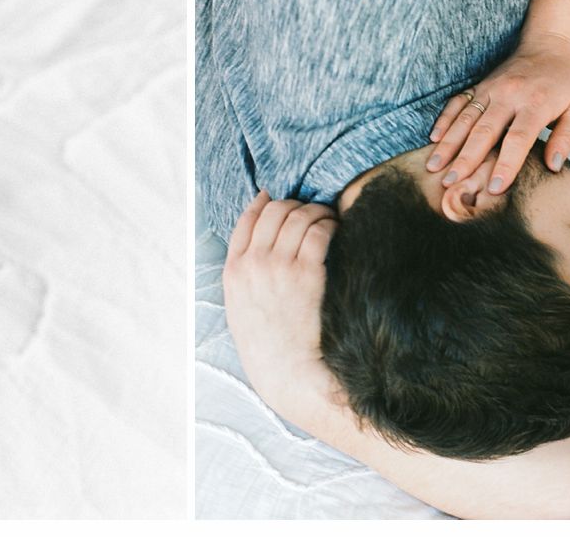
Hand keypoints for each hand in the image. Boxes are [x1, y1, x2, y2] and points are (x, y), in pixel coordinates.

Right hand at [223, 192, 341, 427]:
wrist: (288, 373)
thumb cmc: (268, 347)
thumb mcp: (239, 310)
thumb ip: (243, 277)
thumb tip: (255, 252)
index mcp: (233, 272)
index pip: (246, 221)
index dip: (263, 203)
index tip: (275, 197)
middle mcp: (254, 264)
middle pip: (274, 212)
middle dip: (294, 204)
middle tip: (309, 210)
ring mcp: (279, 267)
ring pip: (298, 217)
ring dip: (316, 211)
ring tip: (327, 217)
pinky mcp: (307, 274)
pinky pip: (318, 232)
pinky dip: (328, 224)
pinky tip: (336, 228)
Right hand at [425, 33, 569, 195]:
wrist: (550, 45)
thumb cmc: (566, 83)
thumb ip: (566, 138)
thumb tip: (553, 167)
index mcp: (536, 104)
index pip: (518, 139)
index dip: (506, 164)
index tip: (494, 187)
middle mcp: (509, 96)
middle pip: (484, 131)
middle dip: (466, 159)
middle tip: (451, 183)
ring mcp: (491, 89)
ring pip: (465, 118)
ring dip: (449, 144)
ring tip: (434, 166)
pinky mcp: (480, 85)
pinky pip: (458, 102)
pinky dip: (445, 120)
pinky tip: (434, 139)